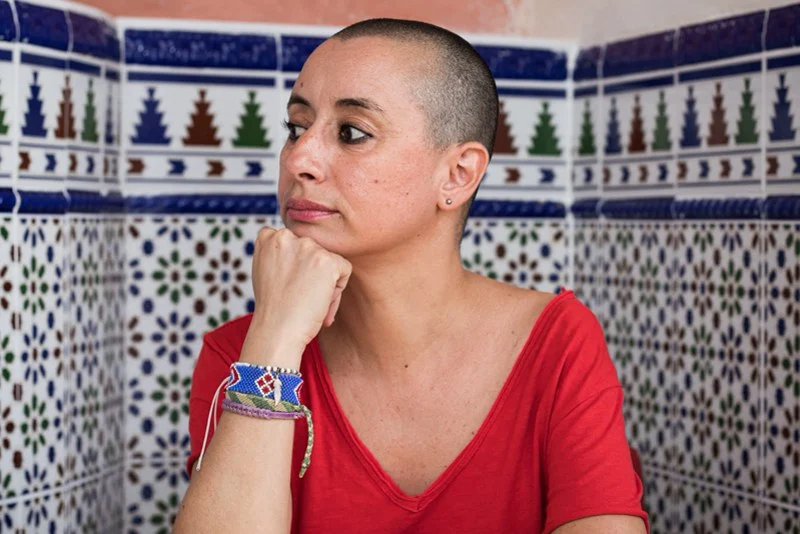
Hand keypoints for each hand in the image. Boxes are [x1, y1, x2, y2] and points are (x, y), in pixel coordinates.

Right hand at [249, 227, 351, 352]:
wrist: (277, 330)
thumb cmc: (273, 307)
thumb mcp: (265, 270)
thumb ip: (278, 253)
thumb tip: (300, 247)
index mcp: (269, 237)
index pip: (294, 242)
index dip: (296, 265)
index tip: (288, 284)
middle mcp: (286, 236)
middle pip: (314, 251)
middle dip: (312, 273)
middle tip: (298, 296)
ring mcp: (307, 247)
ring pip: (329, 261)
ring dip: (324, 281)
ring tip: (308, 300)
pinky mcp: (327, 260)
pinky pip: (344, 270)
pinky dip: (338, 289)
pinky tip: (320, 301)